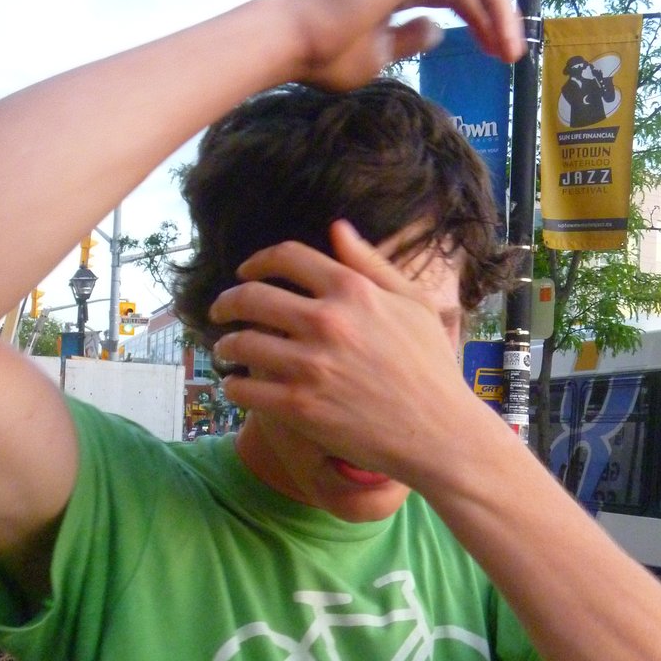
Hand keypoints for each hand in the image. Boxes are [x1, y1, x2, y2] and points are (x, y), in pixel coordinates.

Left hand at [209, 221, 481, 483]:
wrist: (440, 433)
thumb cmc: (432, 367)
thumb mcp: (414, 304)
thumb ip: (372, 264)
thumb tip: (337, 228)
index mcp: (353, 290)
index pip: (286, 258)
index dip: (256, 262)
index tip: (245, 273)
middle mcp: (327, 322)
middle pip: (252, 296)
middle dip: (227, 302)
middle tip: (220, 312)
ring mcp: (311, 365)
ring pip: (242, 343)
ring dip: (226, 344)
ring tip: (226, 350)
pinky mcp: (300, 407)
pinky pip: (246, 388)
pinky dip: (234, 385)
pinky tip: (237, 385)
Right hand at [284, 0, 524, 90]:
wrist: (297, 42)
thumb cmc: (326, 54)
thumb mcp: (380, 54)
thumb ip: (410, 39)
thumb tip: (437, 33)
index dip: (481, 24)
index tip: (496, 58)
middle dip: (497, 21)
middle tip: (511, 57)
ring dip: (501, 13)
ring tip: (511, 51)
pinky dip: (495, 1)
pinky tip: (502, 32)